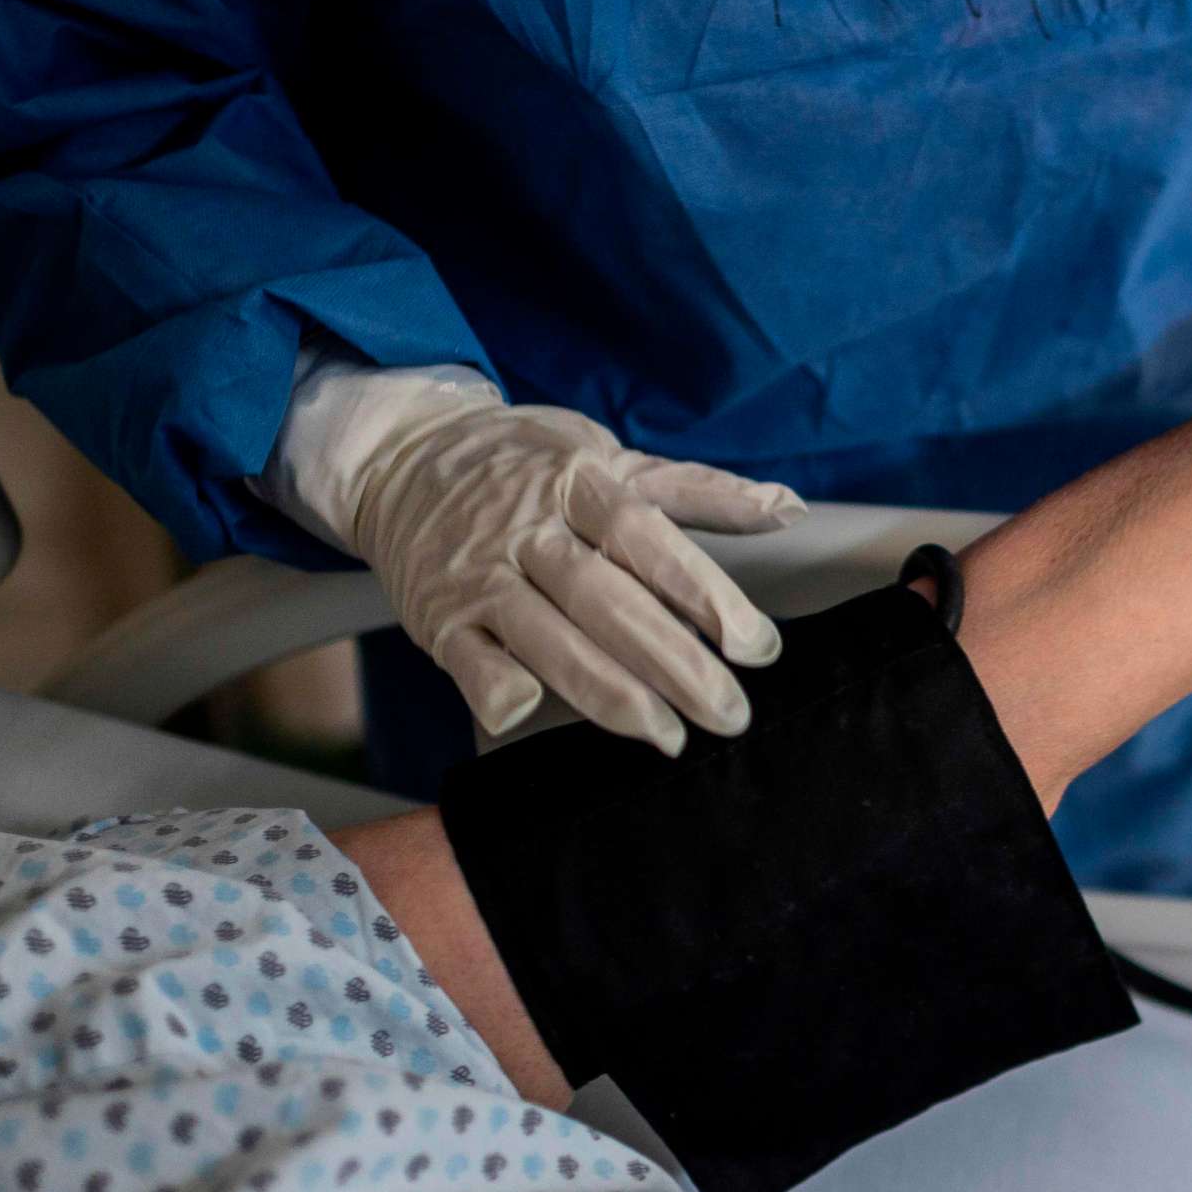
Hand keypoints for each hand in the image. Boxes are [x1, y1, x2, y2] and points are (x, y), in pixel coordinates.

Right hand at [348, 399, 802, 751]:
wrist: (402, 455)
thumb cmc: (526, 463)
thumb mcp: (610, 455)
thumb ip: (699, 490)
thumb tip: (790, 508)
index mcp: (578, 481)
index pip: (647, 538)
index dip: (704, 593)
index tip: (757, 646)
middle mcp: (527, 528)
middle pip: (607, 600)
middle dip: (673, 663)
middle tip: (729, 714)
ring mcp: (479, 575)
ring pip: (547, 639)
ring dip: (608, 693)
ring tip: (667, 736)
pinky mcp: (437, 618)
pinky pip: (469, 662)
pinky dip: (498, 689)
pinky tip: (532, 717)